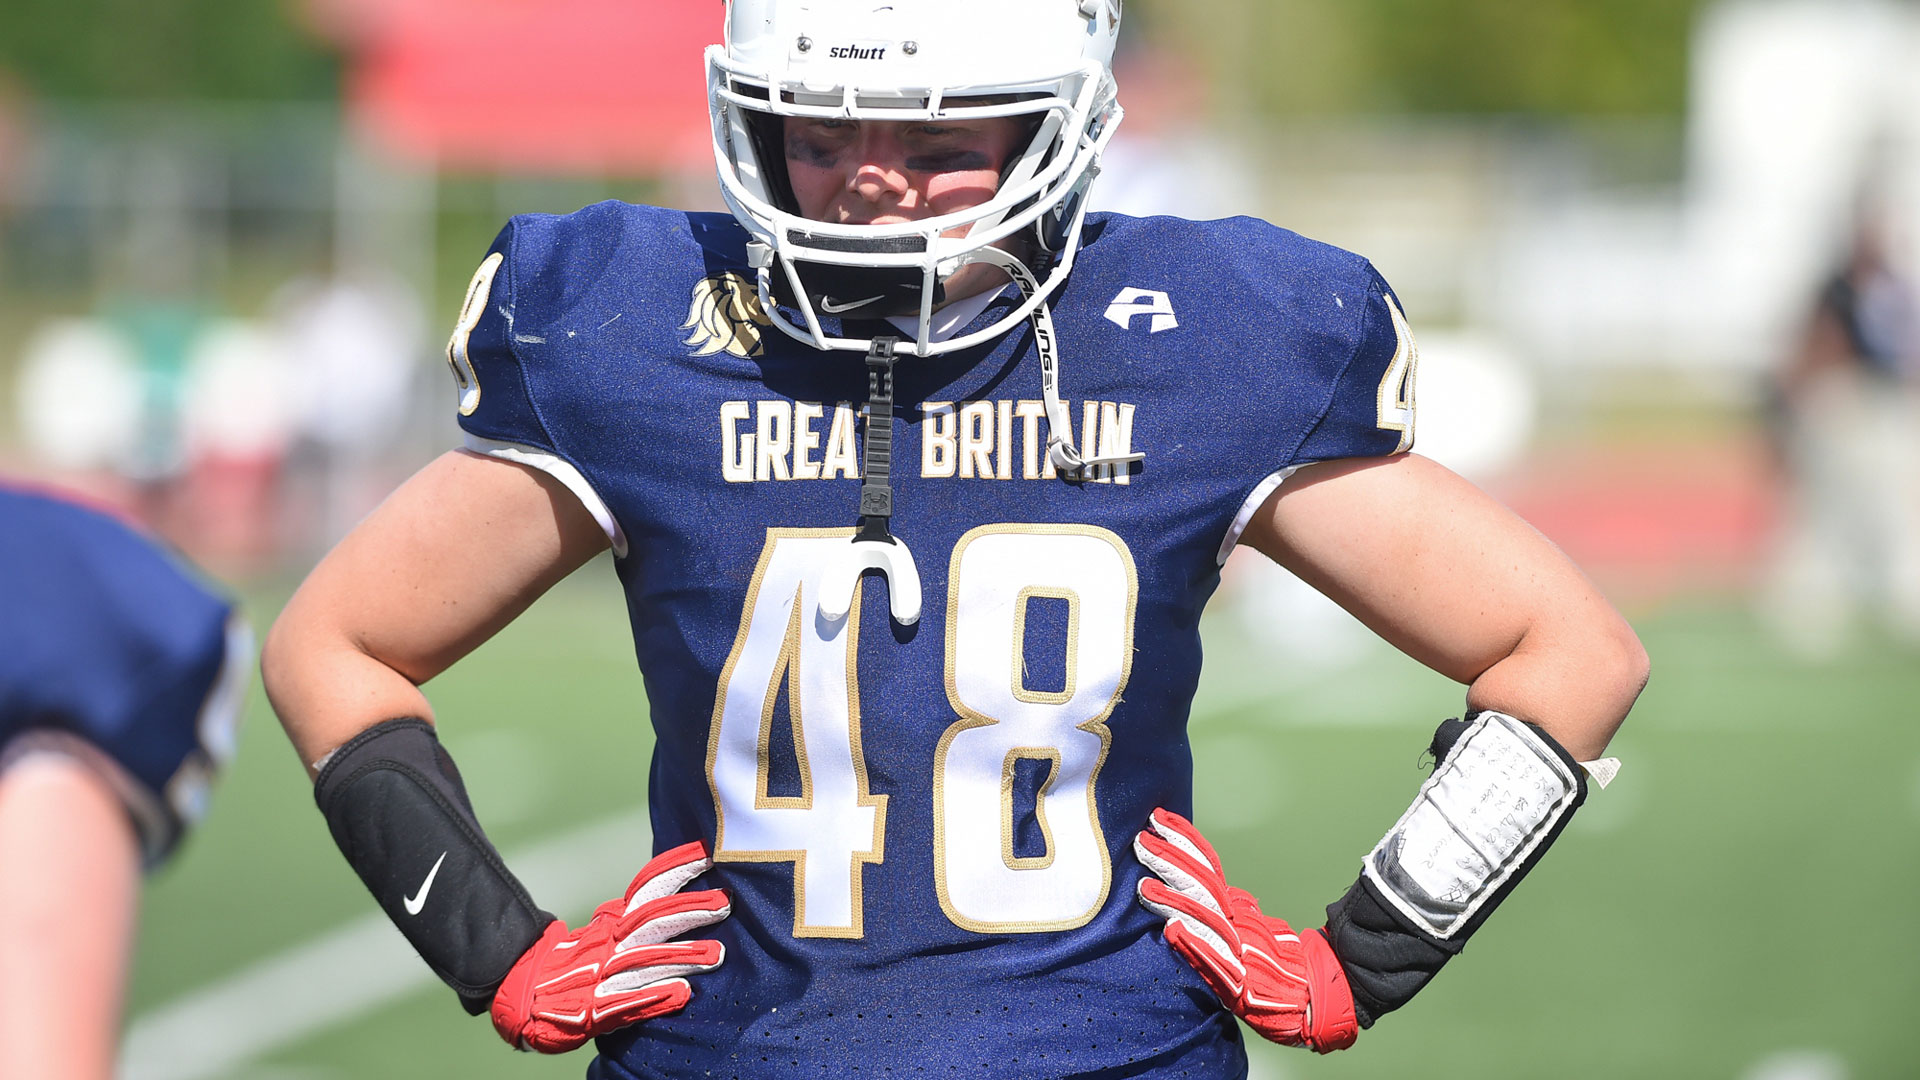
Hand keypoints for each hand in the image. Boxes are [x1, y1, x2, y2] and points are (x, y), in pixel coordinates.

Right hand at [492, 841, 728, 1052]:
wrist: (523, 996)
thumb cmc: (573, 964)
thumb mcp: (605, 931)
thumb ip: (635, 916)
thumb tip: (672, 891)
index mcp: (613, 924)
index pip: (645, 889)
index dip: (674, 870)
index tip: (706, 855)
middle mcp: (609, 945)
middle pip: (651, 921)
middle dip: (688, 911)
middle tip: (725, 903)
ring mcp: (601, 977)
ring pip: (644, 961)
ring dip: (681, 956)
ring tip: (717, 954)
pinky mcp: (594, 1010)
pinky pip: (627, 1003)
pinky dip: (654, 997)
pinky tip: (682, 994)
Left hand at [1133, 809, 1356, 1052]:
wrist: (1309, 998)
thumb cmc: (1273, 965)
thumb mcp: (1248, 925)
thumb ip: (1225, 906)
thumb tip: (1197, 884)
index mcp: (1236, 909)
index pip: (1208, 867)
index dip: (1185, 841)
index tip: (1159, 818)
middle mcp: (1238, 923)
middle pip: (1203, 885)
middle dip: (1171, 861)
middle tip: (1142, 840)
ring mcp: (1239, 951)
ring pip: (1204, 918)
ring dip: (1174, 900)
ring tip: (1145, 886)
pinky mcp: (1238, 984)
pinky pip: (1213, 961)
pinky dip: (1193, 944)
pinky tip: (1171, 931)